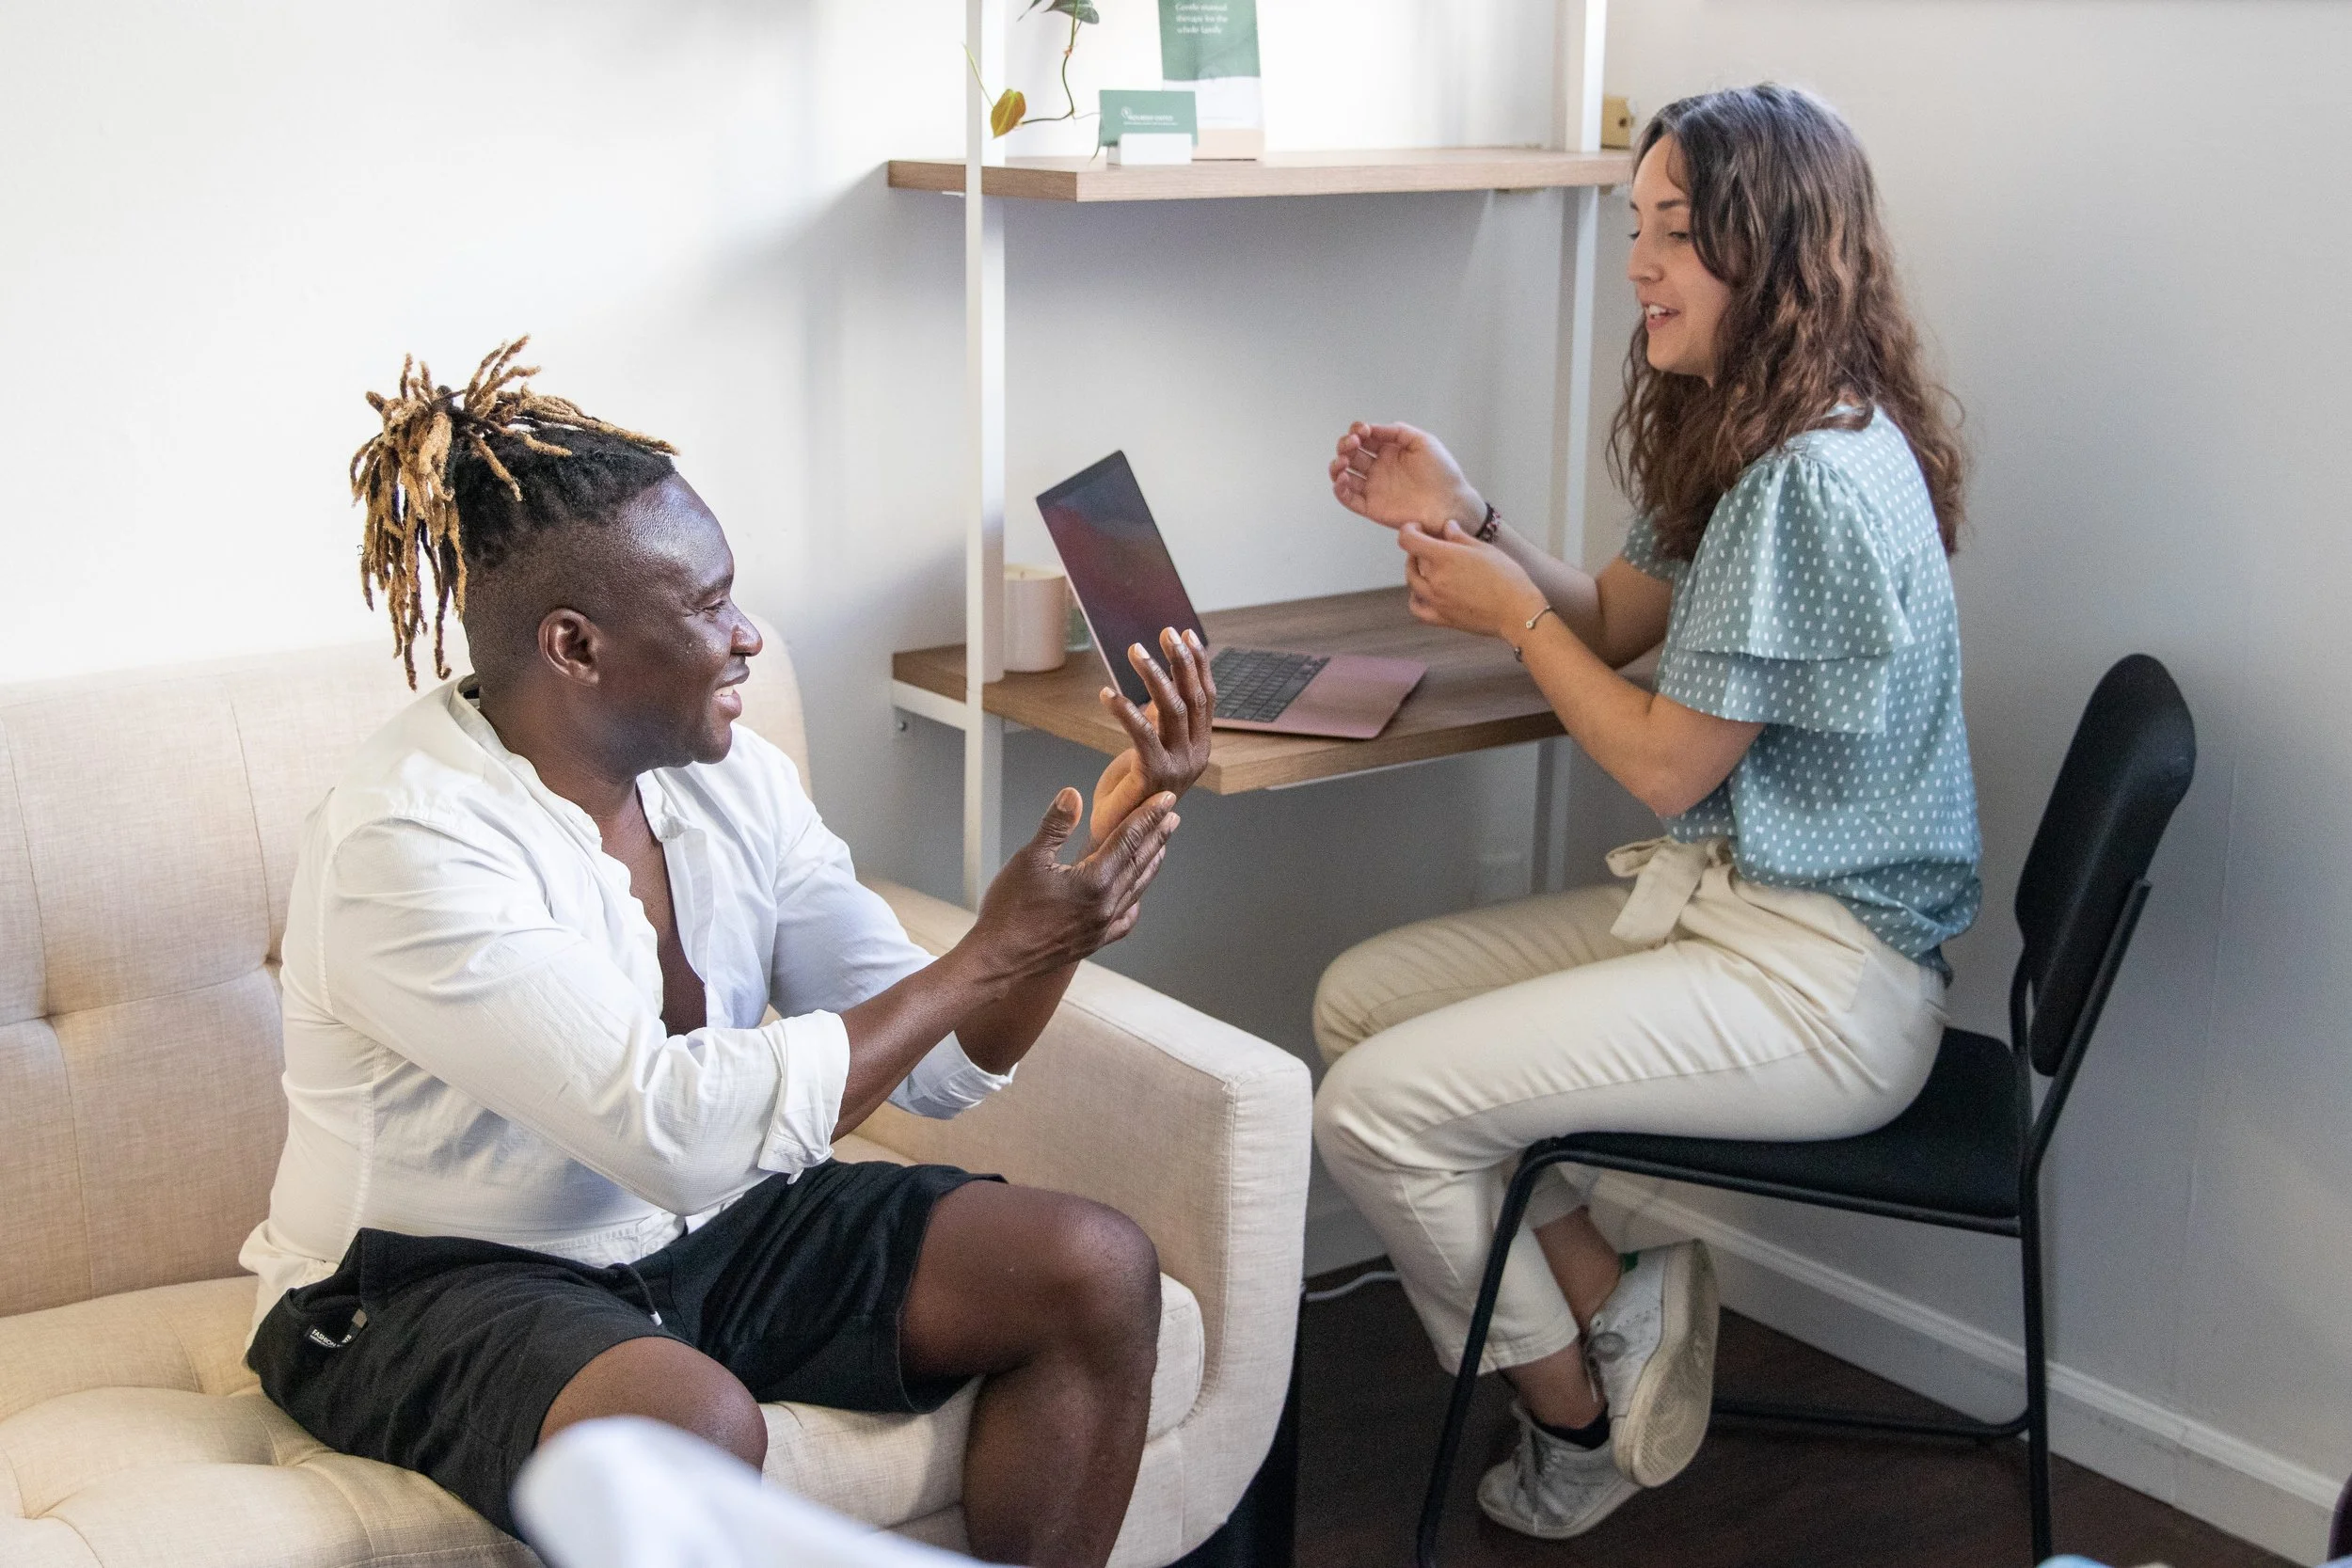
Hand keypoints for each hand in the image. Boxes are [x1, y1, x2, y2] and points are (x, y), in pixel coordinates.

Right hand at [967, 787, 1180, 981]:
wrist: (997, 958)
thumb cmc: (1008, 909)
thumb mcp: (1029, 858)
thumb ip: (1056, 825)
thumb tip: (1072, 795)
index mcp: (1094, 881)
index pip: (1129, 839)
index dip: (1148, 816)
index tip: (1165, 800)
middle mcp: (1106, 905)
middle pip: (1139, 862)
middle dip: (1157, 835)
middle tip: (1172, 815)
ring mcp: (1103, 926)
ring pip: (1137, 888)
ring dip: (1150, 863)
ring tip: (1161, 844)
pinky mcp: (1095, 942)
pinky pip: (1126, 918)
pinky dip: (1135, 900)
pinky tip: (1135, 892)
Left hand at [1089, 627, 1215, 849]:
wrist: (1118, 836)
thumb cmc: (1131, 790)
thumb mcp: (1150, 748)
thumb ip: (1159, 723)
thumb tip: (1156, 690)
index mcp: (1199, 746)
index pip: (1206, 698)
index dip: (1198, 664)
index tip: (1184, 635)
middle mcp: (1195, 755)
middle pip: (1194, 698)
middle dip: (1181, 661)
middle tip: (1165, 633)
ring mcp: (1178, 767)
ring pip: (1172, 710)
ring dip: (1154, 676)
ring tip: (1135, 651)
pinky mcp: (1153, 775)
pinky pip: (1141, 734)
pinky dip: (1124, 709)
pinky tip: (1107, 694)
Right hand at [1329, 421, 1485, 532]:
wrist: (1451, 503)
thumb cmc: (1442, 473)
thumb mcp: (1423, 441)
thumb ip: (1397, 431)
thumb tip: (1373, 428)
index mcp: (1390, 451)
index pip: (1364, 438)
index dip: (1358, 431)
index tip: (1362, 430)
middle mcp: (1379, 468)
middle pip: (1351, 454)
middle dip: (1345, 445)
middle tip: (1352, 444)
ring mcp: (1374, 488)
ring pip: (1344, 475)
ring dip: (1337, 466)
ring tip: (1344, 462)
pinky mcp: (1372, 507)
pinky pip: (1349, 499)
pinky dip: (1339, 490)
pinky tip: (1342, 480)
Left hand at [1397, 520, 1550, 640]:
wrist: (1517, 611)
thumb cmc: (1507, 577)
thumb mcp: (1484, 549)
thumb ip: (1460, 537)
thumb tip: (1447, 527)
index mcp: (1444, 557)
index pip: (1409, 539)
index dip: (1409, 529)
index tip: (1418, 528)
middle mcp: (1435, 579)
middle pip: (1412, 560)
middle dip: (1417, 549)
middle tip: (1430, 546)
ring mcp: (1436, 600)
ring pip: (1413, 582)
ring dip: (1415, 571)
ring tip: (1429, 567)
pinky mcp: (1442, 618)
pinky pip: (1417, 608)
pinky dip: (1415, 598)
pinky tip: (1424, 593)